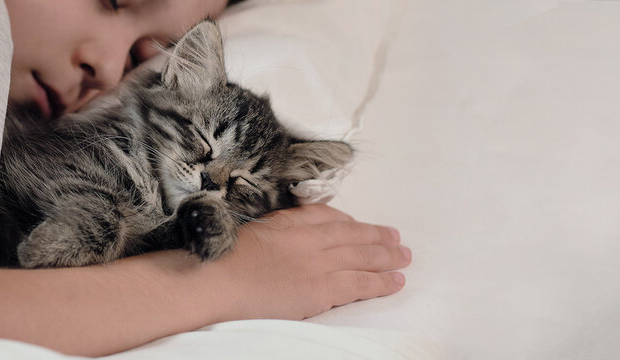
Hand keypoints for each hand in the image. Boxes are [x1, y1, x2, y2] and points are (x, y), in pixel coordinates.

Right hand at [207, 204, 411, 320]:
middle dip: (375, 235)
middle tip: (395, 237)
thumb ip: (270, 233)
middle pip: (351, 233)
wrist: (214, 280)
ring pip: (362, 255)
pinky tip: (396, 281)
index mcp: (287, 222)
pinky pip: (359, 283)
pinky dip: (381, 282)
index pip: (325, 216)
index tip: (357, 223)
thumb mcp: (246, 234)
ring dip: (387, 256)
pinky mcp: (320, 288)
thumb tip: (277, 238)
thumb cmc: (219, 260)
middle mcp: (307, 238)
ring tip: (405, 256)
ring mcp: (317, 262)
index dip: (346, 221)